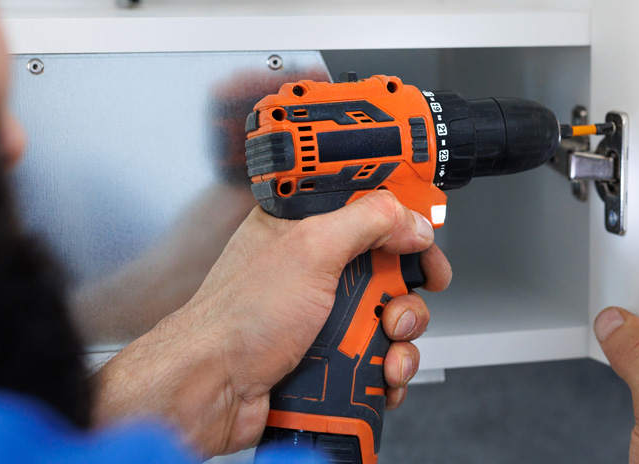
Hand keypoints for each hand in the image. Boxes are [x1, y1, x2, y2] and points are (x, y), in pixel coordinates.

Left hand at [93, 191, 450, 455]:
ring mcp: (323, 317)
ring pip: (390, 320)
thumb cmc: (237, 318)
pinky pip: (379, 359)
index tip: (426, 240)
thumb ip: (369, 222)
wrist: (213, 389)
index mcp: (306, 230)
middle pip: (390, 271)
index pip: (369, 211)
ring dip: (401, 339)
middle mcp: (315, 271)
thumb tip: (413, 220)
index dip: (405, 223)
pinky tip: (379, 375)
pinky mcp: (329, 357)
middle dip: (406, 293)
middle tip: (397, 304)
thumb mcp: (311, 249)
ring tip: (385, 348)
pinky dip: (388, 370)